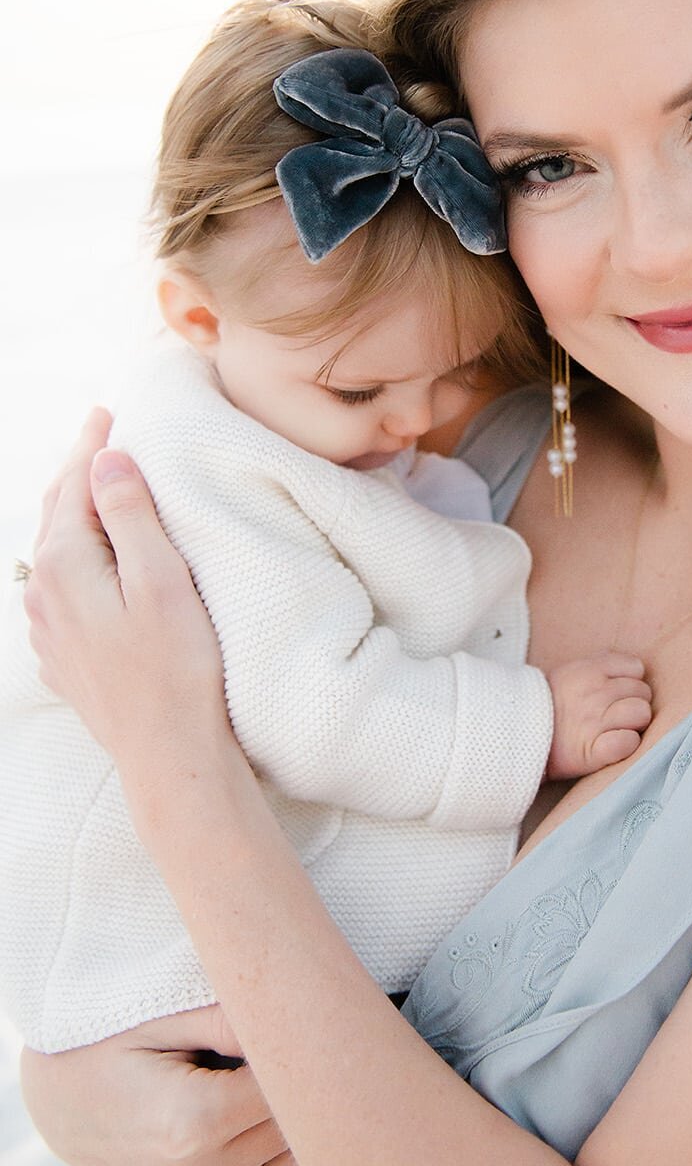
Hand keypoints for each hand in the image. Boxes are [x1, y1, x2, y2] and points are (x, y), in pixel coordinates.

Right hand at [20, 1005, 304, 1165]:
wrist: (63, 1103)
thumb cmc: (114, 1047)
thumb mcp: (166, 1017)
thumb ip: (231, 1019)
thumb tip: (292, 1025)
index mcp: (193, 1123)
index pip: (290, 1091)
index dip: (293, 1056)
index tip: (277, 1033)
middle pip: (293, 1131)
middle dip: (290, 1092)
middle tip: (259, 1058)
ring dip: (282, 1132)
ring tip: (244, 1096)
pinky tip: (240, 1134)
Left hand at [23, 411, 231, 781]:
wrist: (168, 753)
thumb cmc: (177, 667)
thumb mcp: (162, 579)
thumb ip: (131, 515)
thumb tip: (107, 460)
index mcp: (64, 566)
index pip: (74, 486)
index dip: (92, 446)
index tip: (106, 412)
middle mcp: (42, 595)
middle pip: (57, 515)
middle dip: (79, 475)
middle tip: (101, 438)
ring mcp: (47, 630)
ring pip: (55, 553)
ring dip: (77, 517)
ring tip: (97, 492)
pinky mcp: (63, 656)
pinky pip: (61, 590)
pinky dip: (77, 559)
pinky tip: (94, 562)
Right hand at [545, 650, 652, 778]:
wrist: (516, 736)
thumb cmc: (547, 706)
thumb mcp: (568, 672)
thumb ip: (597, 665)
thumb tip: (631, 667)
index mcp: (588, 670)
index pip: (636, 668)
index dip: (631, 681)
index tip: (619, 693)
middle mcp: (594, 692)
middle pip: (643, 692)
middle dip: (634, 703)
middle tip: (616, 715)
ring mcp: (595, 721)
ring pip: (642, 714)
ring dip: (634, 724)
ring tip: (616, 728)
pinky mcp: (594, 751)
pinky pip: (630, 742)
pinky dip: (626, 745)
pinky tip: (613, 745)